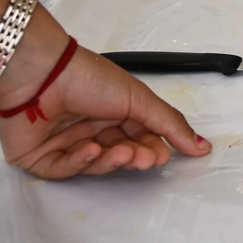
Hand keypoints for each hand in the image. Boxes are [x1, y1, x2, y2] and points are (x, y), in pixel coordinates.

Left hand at [0, 28, 212, 179]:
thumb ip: (169, 124)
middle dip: (132, 158)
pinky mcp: (41, 159)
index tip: (161, 156)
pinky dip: (81, 162)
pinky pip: (66, 170)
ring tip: (120, 151)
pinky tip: (90, 149)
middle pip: (118, 155)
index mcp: (112, 112)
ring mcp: (65, 145)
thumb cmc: (87, 76)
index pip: (137, 138)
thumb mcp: (138, 97)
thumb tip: (202, 146)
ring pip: (94, 166)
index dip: (150, 149)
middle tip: (143, 158)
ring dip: (110, 160)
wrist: (41, 72)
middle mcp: (89, 129)